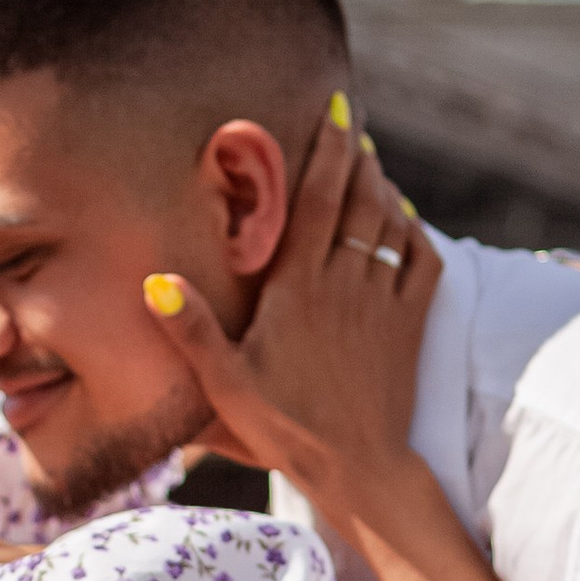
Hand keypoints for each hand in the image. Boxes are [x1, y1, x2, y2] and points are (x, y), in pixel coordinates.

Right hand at [146, 105, 441, 514]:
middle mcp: (345, 284)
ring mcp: (383, 303)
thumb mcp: (225, 383)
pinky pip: (424, 263)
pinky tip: (405, 221)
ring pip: (389, 225)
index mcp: (299, 289)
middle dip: (356, 157)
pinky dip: (416, 233)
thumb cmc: (284, 427)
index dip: (326, 151)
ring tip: (371, 164)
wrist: (358, 468)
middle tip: (352, 126)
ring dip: (383, 188)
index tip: (335, 112)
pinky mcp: (411, 326)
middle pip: (358, 200)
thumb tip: (156, 281)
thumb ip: (192, 330)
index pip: (315, 201)